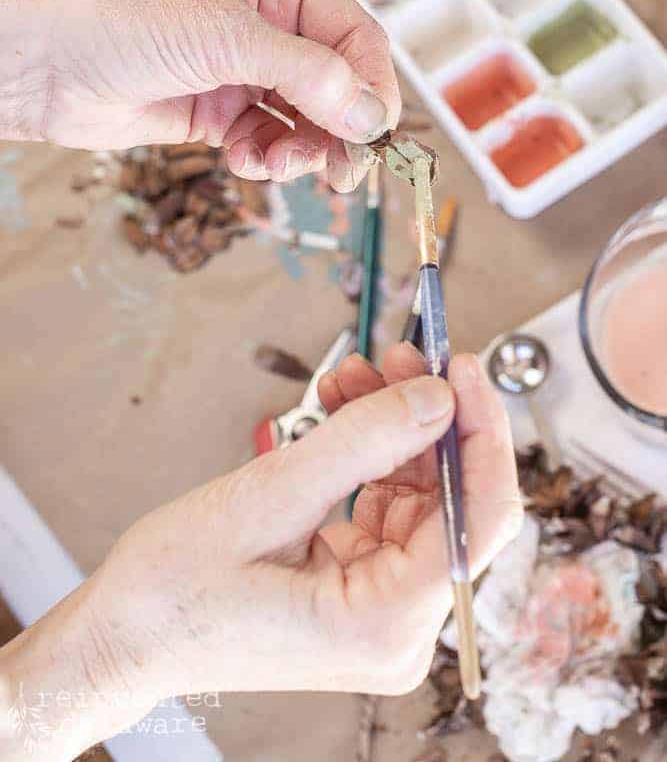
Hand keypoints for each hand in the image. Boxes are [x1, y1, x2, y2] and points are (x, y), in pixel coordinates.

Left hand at [0, 0, 399, 189]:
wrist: (44, 65)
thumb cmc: (118, 22)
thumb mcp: (224, 37)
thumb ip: (306, 74)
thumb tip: (370, 113)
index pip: (355, 37)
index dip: (372, 88)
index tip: (375, 134)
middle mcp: (269, 27)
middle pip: (338, 87)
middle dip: (340, 131)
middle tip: (342, 174)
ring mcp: (245, 72)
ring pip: (307, 123)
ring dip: (300, 152)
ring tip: (272, 164)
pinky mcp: (221, 113)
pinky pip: (269, 143)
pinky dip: (264, 159)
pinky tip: (239, 158)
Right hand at [0, 345, 520, 759]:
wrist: (123, 636)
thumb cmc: (173, 591)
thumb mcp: (267, 498)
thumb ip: (361, 442)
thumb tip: (436, 397)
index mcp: (383, 623)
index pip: (479, 520)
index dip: (481, 433)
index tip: (463, 368)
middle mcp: (396, 628)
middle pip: (452, 504)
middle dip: (426, 420)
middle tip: (402, 356)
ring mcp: (379, 612)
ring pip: (420, 499)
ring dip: (392, 430)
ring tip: (356, 375)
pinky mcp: (359, 592)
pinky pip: (386, 510)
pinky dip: (369, 457)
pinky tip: (344, 411)